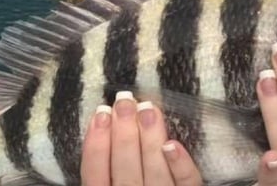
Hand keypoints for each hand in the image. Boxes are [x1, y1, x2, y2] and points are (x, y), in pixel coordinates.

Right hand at [80, 91, 202, 185]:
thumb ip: (103, 173)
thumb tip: (101, 126)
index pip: (95, 176)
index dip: (96, 144)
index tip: (101, 112)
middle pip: (125, 172)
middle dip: (123, 134)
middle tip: (125, 100)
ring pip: (155, 176)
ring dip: (150, 141)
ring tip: (148, 109)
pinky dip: (181, 167)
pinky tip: (173, 145)